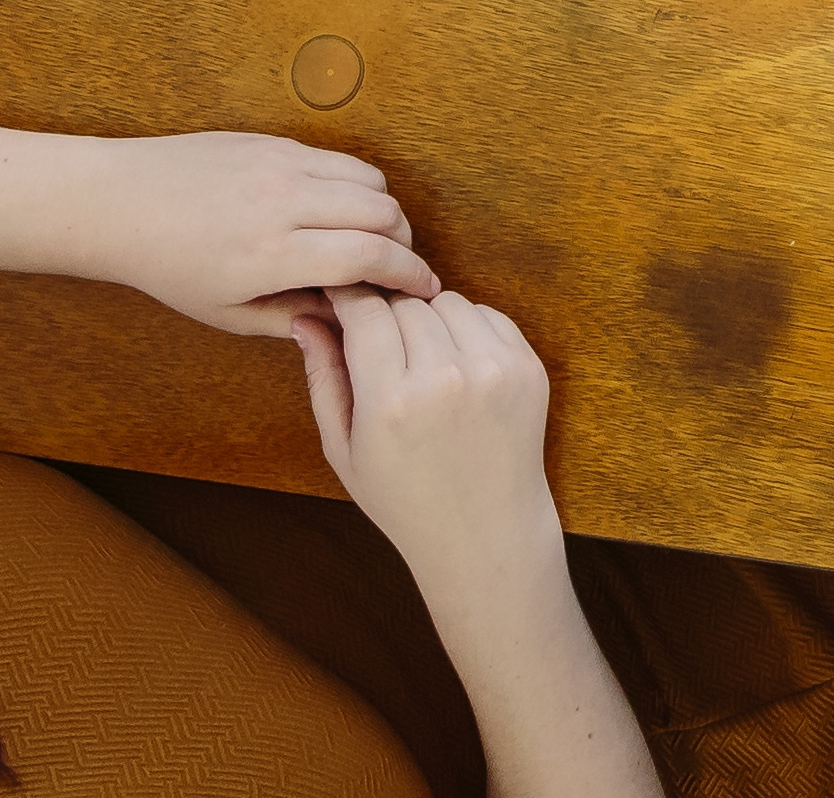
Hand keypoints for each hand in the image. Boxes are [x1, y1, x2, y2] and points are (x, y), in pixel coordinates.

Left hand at [73, 130, 440, 335]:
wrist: (121, 202)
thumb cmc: (168, 266)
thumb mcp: (225, 313)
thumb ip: (291, 319)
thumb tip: (345, 322)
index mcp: (272, 253)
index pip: (370, 257)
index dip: (408, 274)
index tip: (423, 290)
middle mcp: (285, 202)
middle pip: (384, 213)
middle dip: (404, 243)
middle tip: (399, 266)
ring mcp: (282, 164)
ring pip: (370, 180)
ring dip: (385, 211)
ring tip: (373, 238)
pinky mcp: (276, 141)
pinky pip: (340, 159)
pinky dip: (357, 185)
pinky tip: (340, 210)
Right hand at [293, 281, 566, 576]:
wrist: (484, 534)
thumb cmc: (404, 499)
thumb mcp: (344, 450)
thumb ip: (324, 378)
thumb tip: (306, 316)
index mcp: (390, 402)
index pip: (364, 312)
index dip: (349, 299)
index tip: (342, 300)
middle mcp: (444, 379)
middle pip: (404, 304)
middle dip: (388, 317)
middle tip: (385, 351)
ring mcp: (492, 372)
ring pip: (447, 302)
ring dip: (430, 320)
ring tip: (423, 363)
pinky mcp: (527, 369)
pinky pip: (489, 315)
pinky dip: (469, 329)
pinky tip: (458, 368)